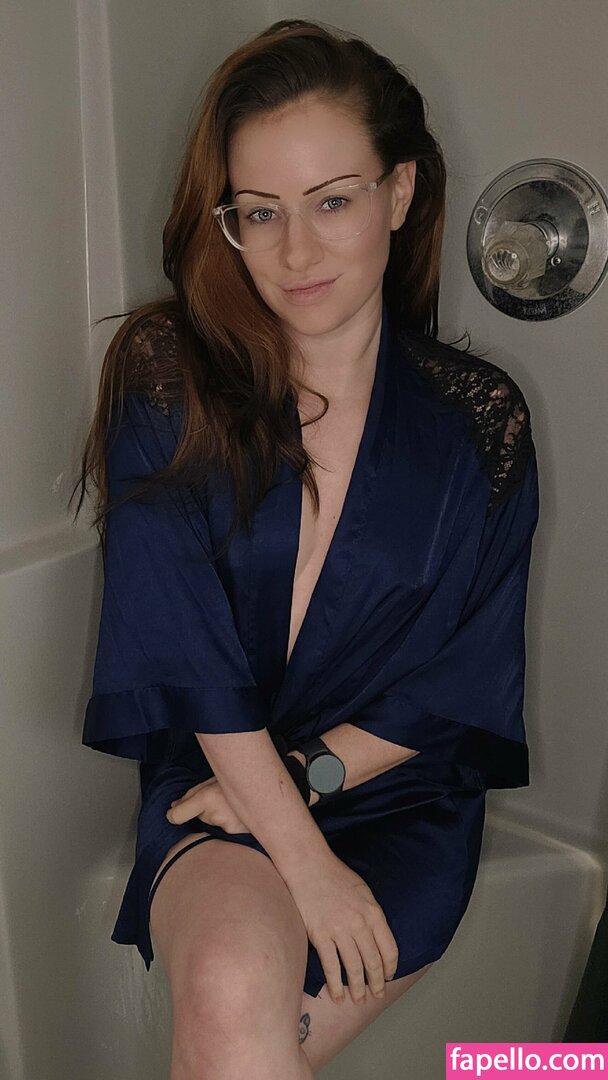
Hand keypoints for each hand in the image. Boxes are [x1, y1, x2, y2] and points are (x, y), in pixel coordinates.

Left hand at [166, 775, 249, 833]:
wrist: (273, 795)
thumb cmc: (243, 780)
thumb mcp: (216, 778)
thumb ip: (194, 793)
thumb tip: (174, 807)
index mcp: (208, 797)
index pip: (178, 814)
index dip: (173, 814)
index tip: (171, 813)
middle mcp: (216, 815)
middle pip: (198, 816)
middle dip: (203, 809)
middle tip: (220, 798)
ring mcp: (228, 827)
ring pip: (211, 823)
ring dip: (217, 816)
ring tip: (233, 804)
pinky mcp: (238, 835)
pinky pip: (224, 829)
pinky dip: (228, 823)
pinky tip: (240, 815)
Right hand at [285, 851, 398, 1004]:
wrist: (308, 866)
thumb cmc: (334, 875)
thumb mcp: (363, 891)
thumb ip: (371, 914)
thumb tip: (376, 936)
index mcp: (374, 913)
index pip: (389, 949)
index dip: (390, 968)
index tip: (388, 977)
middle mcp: (360, 924)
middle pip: (373, 962)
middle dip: (376, 983)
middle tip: (376, 995)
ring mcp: (340, 931)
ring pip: (354, 969)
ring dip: (357, 988)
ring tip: (358, 999)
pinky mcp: (320, 936)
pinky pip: (331, 967)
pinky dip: (336, 985)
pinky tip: (337, 995)